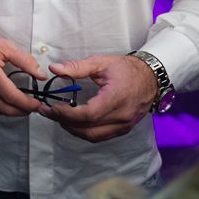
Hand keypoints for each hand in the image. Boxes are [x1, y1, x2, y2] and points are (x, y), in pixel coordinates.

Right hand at [0, 28, 45, 116]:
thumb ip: (25, 61)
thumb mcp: (4, 45)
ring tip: (22, 106)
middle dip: (21, 111)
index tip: (37, 103)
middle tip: (33, 108)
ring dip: (11, 111)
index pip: (11, 95)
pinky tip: (6, 103)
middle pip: (4, 107)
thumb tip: (41, 75)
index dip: (26, 103)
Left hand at [37, 54, 159, 142]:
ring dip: (73, 129)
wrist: (151, 77)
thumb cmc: (127, 69)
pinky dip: (84, 132)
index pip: (88, 114)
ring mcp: (124, 125)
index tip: (51, 108)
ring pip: (93, 136)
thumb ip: (77, 67)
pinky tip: (74, 122)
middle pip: (88, 128)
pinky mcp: (124, 129)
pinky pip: (101, 136)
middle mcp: (121, 116)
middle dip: (64, 122)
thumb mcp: (101, 63)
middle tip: (47, 112)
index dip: (67, 114)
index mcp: (116, 98)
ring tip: (58, 117)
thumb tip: (54, 69)